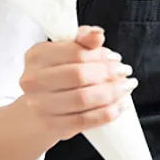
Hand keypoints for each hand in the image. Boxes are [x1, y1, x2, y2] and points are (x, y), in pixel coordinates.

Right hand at [14, 26, 136, 143]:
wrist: (34, 114)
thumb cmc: (54, 79)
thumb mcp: (63, 54)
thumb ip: (82, 40)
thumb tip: (97, 34)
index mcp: (36, 56)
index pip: (75, 53)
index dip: (100, 56)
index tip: (115, 58)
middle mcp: (33, 80)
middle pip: (80, 75)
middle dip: (109, 74)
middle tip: (125, 72)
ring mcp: (40, 104)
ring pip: (83, 98)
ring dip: (112, 93)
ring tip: (126, 87)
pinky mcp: (51, 125)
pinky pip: (85, 120)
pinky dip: (107, 113)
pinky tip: (120, 106)